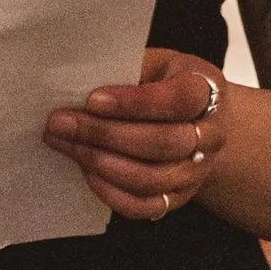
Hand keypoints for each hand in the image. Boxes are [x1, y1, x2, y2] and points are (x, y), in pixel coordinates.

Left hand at [44, 50, 226, 221]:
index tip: (92, 99)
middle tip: (59, 123)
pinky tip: (86, 172)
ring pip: (151, 178)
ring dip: (101, 163)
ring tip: (65, 145)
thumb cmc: (168, 84)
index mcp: (206, 90)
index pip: (177, 100)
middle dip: (104, 134)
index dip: (134, 102)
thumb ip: (127, 70)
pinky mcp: (180, 197)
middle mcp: (210, 135)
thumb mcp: (156, 63)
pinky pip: (146, 206)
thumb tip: (78, 81)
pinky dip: (112, 193)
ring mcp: (198, 170)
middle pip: (162, 143)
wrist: (198, 119)